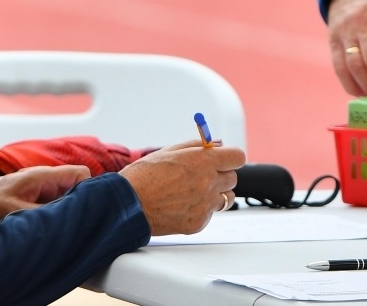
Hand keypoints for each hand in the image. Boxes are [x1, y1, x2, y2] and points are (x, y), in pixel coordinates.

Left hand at [0, 164, 89, 223]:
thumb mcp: (18, 212)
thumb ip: (46, 213)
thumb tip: (70, 219)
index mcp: (44, 176)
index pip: (81, 174)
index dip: (89, 190)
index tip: (88, 210)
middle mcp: (46, 181)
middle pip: (77, 187)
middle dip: (79, 204)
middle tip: (78, 224)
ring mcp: (41, 190)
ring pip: (67, 198)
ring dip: (66, 212)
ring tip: (62, 229)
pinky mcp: (35, 200)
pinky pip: (55, 205)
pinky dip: (57, 217)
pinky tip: (51, 230)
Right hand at [121, 140, 246, 236]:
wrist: (128, 205)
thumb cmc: (144, 176)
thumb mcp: (170, 151)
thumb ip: (196, 147)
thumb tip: (216, 144)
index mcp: (203, 161)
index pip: (237, 157)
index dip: (231, 158)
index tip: (225, 159)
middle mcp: (208, 183)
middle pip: (232, 178)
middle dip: (221, 175)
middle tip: (203, 176)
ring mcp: (204, 205)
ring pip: (226, 198)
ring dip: (215, 194)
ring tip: (193, 192)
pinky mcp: (198, 222)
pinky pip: (210, 214)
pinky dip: (201, 209)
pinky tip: (182, 205)